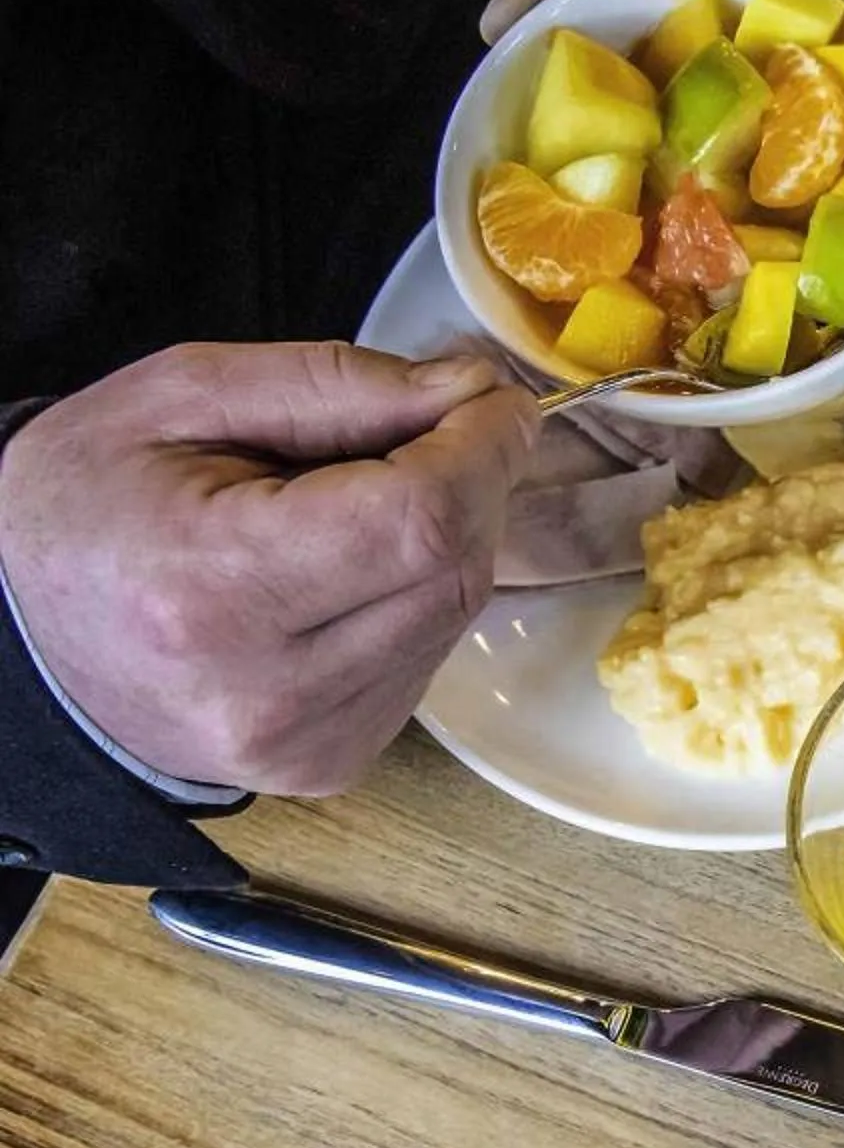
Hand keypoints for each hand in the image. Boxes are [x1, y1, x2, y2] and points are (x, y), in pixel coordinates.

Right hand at [0, 345, 535, 794]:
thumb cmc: (89, 502)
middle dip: (470, 483)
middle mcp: (268, 689)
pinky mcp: (333, 763)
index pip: (418, 520)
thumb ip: (337, 384)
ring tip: (361, 501)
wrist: (25, 639)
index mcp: (211, 586)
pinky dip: (416, 597)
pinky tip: (350, 570)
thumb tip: (471, 394)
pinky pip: (427, 660)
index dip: (481, 451)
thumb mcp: (180, 396)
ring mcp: (307, 741)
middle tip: (433, 430)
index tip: (494, 401)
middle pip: (453, 567)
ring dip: (445, 540)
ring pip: (454, 615)